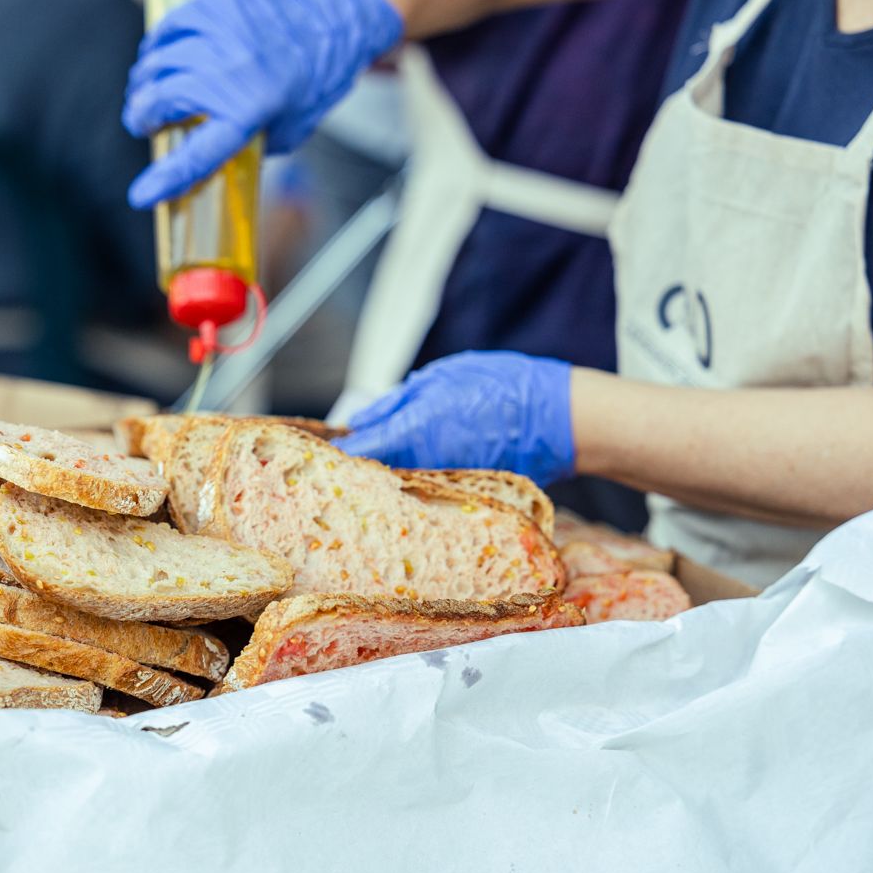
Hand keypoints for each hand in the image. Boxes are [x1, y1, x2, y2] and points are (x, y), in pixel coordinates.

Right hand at [122, 0, 401, 208]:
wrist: (337, 17)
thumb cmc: (315, 80)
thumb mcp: (288, 130)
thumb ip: (247, 142)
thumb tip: (208, 158)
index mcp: (252, 111)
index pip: (198, 155)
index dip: (164, 180)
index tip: (141, 196)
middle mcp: (232, 70)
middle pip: (163, 99)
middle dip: (144, 117)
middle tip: (143, 124)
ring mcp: (221, 31)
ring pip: (158, 59)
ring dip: (146, 81)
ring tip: (148, 92)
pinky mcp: (217, 3)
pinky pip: (170, 25)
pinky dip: (158, 44)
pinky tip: (159, 55)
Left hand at [334, 351, 576, 486]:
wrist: (561, 422)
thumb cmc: (502, 387)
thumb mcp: (442, 378)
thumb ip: (398, 403)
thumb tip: (362, 421)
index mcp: (413, 431)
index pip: (357, 453)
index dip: (331, 456)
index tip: (311, 456)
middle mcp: (422, 465)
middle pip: (371, 478)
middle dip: (350, 474)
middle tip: (328, 467)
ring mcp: (441, 485)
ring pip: (395, 488)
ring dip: (379, 482)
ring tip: (362, 473)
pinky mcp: (459, 494)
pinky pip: (423, 492)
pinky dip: (409, 487)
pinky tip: (404, 479)